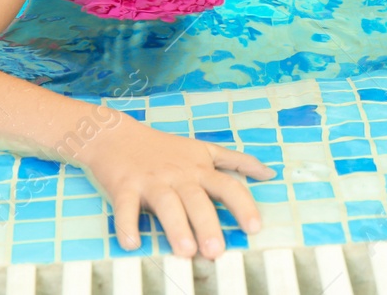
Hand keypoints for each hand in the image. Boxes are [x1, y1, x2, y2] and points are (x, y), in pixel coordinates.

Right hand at [79, 116, 275, 258]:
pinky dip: (126, 225)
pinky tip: (131, 243)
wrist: (117, 136)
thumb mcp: (204, 149)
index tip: (255, 228)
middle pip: (197, 200)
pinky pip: (125, 207)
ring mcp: (151, 180)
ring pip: (166, 204)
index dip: (243, 205)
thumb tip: (270, 173)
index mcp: (199, 168)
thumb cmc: (165, 148)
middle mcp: (178, 175)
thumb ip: (237, 161)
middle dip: (208, 225)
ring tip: (185, 251)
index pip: (228, 185)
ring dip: (176, 228)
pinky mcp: (124, 186)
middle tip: (216, 251)